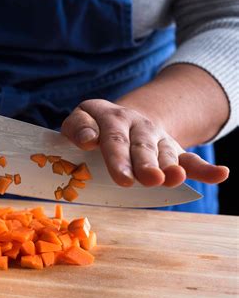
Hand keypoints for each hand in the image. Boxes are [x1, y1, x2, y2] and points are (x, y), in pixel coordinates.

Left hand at [61, 99, 228, 186]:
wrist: (123, 119)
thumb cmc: (94, 127)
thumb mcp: (80, 119)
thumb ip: (77, 128)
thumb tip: (88, 139)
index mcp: (111, 117)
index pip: (112, 137)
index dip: (115, 155)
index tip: (114, 169)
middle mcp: (137, 125)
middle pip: (140, 146)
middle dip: (144, 164)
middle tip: (148, 179)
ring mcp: (157, 138)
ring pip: (164, 153)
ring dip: (169, 167)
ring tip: (173, 178)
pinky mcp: (172, 150)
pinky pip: (189, 159)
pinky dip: (204, 169)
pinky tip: (219, 174)